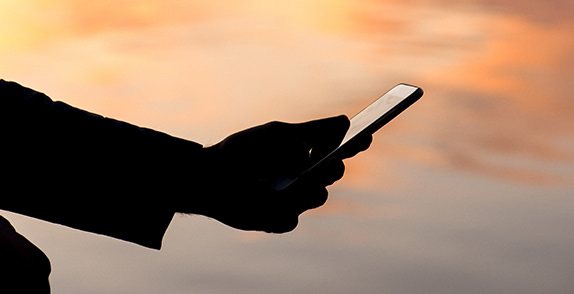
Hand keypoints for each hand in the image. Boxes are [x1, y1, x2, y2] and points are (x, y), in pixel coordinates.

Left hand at [183, 115, 371, 232]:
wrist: (209, 175)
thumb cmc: (244, 151)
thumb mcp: (277, 134)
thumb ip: (310, 131)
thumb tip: (344, 121)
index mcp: (309, 156)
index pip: (339, 150)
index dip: (355, 144)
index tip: (365, 135)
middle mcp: (306, 178)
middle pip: (333, 174)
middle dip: (333, 167)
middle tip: (330, 161)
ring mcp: (294, 201)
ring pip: (317, 197)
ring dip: (311, 188)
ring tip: (301, 180)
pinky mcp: (277, 220)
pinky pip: (289, 220)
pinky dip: (281, 211)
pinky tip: (270, 200)